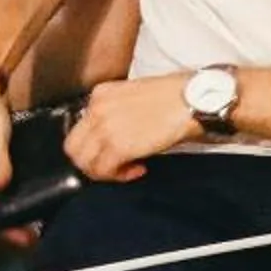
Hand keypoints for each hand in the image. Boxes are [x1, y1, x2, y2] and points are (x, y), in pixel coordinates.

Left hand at [66, 73, 199, 181]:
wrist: (197, 98)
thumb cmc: (178, 95)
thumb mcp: (137, 96)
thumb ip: (118, 112)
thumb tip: (118, 135)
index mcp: (100, 94)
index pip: (80, 126)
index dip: (94, 144)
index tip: (112, 150)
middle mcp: (97, 109)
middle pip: (73, 146)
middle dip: (90, 162)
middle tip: (112, 166)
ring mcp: (105, 128)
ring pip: (83, 162)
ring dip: (103, 172)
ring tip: (126, 169)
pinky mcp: (119, 146)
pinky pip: (104, 171)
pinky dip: (119, 176)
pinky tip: (138, 169)